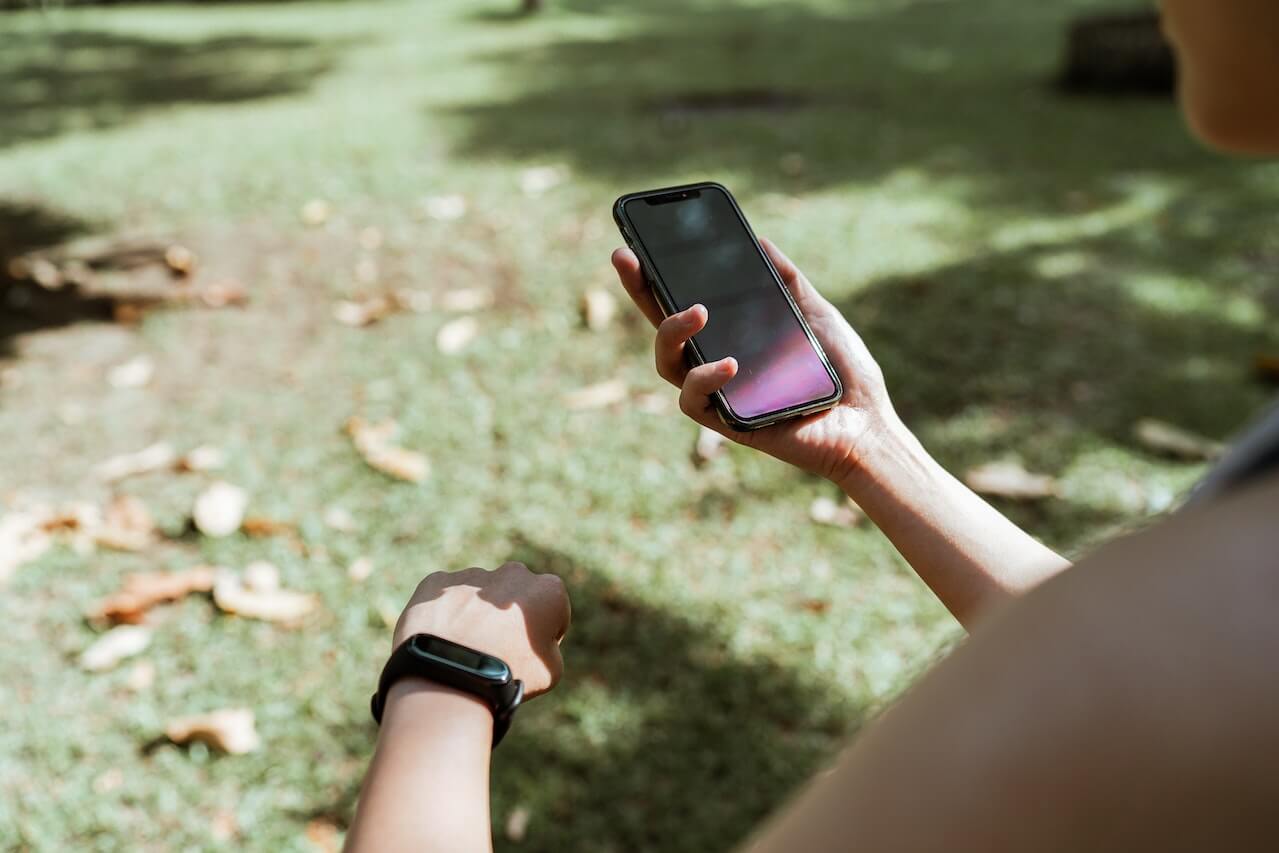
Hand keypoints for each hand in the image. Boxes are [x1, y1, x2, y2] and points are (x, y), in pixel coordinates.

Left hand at [393, 562, 570, 699]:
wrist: (452, 676)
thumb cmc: (509, 675)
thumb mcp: (551, 671)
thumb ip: (548, 646)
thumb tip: (535, 642)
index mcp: (548, 590)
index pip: (551, 610)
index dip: (542, 634)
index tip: (527, 653)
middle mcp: (513, 573)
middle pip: (514, 593)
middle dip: (507, 615)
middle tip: (495, 649)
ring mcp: (473, 574)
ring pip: (478, 593)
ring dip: (475, 613)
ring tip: (464, 649)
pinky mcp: (437, 581)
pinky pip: (444, 596)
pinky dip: (444, 613)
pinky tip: (441, 639)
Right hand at [611, 237, 899, 484]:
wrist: (868, 422)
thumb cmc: (843, 373)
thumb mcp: (816, 313)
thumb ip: (788, 281)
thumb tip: (760, 242)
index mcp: (731, 337)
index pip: (682, 304)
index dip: (652, 278)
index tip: (633, 245)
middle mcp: (715, 364)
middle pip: (660, 328)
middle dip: (638, 291)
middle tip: (627, 260)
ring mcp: (718, 393)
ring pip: (666, 363)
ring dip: (671, 331)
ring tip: (698, 311)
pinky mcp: (726, 422)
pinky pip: (692, 400)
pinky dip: (705, 378)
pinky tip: (730, 364)